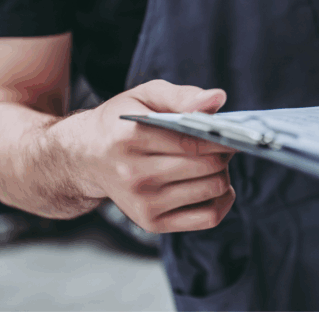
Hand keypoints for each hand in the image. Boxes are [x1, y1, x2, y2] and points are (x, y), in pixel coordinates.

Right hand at [56, 80, 236, 233]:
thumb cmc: (121, 123)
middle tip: (222, 144)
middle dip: (225, 153)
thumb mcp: (144, 97)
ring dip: (223, 174)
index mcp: (130, 139)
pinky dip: (222, 200)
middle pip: (207, 167)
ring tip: (212, 161)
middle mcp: (134, 175)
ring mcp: (143, 204)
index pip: (193, 142)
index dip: (222, 137)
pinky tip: (215, 185)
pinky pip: (208, 218)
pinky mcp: (152, 223)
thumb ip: (181, 96)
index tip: (233, 132)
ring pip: (212, 190)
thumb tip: (218, 99)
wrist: (86, 158)